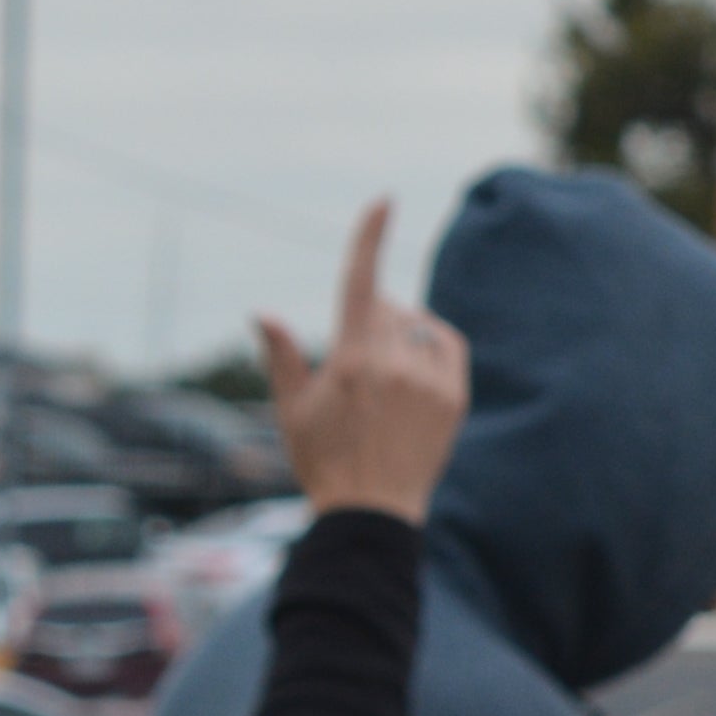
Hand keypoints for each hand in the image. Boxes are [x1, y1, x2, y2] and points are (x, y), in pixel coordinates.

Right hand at [262, 197, 470, 522]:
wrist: (372, 513)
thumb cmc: (323, 460)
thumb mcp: (292, 409)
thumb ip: (282, 355)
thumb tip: (261, 312)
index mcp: (350, 360)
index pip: (361, 283)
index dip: (370, 238)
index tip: (384, 201)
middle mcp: (394, 364)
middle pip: (389, 309)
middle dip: (373, 319)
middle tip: (356, 364)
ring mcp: (428, 380)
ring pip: (419, 326)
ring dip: (403, 333)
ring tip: (385, 373)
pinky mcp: (454, 397)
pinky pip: (447, 347)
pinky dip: (431, 347)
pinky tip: (414, 369)